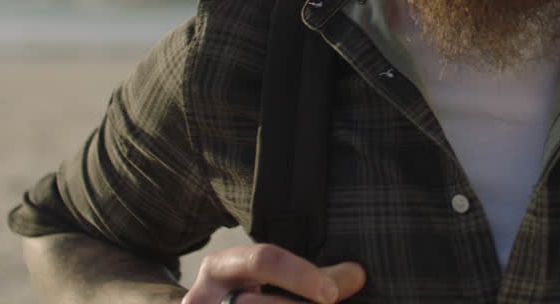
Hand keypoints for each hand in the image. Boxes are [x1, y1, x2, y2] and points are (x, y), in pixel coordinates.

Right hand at [181, 243, 365, 303]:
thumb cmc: (249, 294)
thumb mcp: (272, 279)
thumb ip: (315, 277)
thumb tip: (357, 274)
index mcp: (220, 266)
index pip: (262, 260)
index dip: (300, 275)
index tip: (332, 294)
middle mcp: (201, 298)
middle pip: (257, 303)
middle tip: (331, 303)